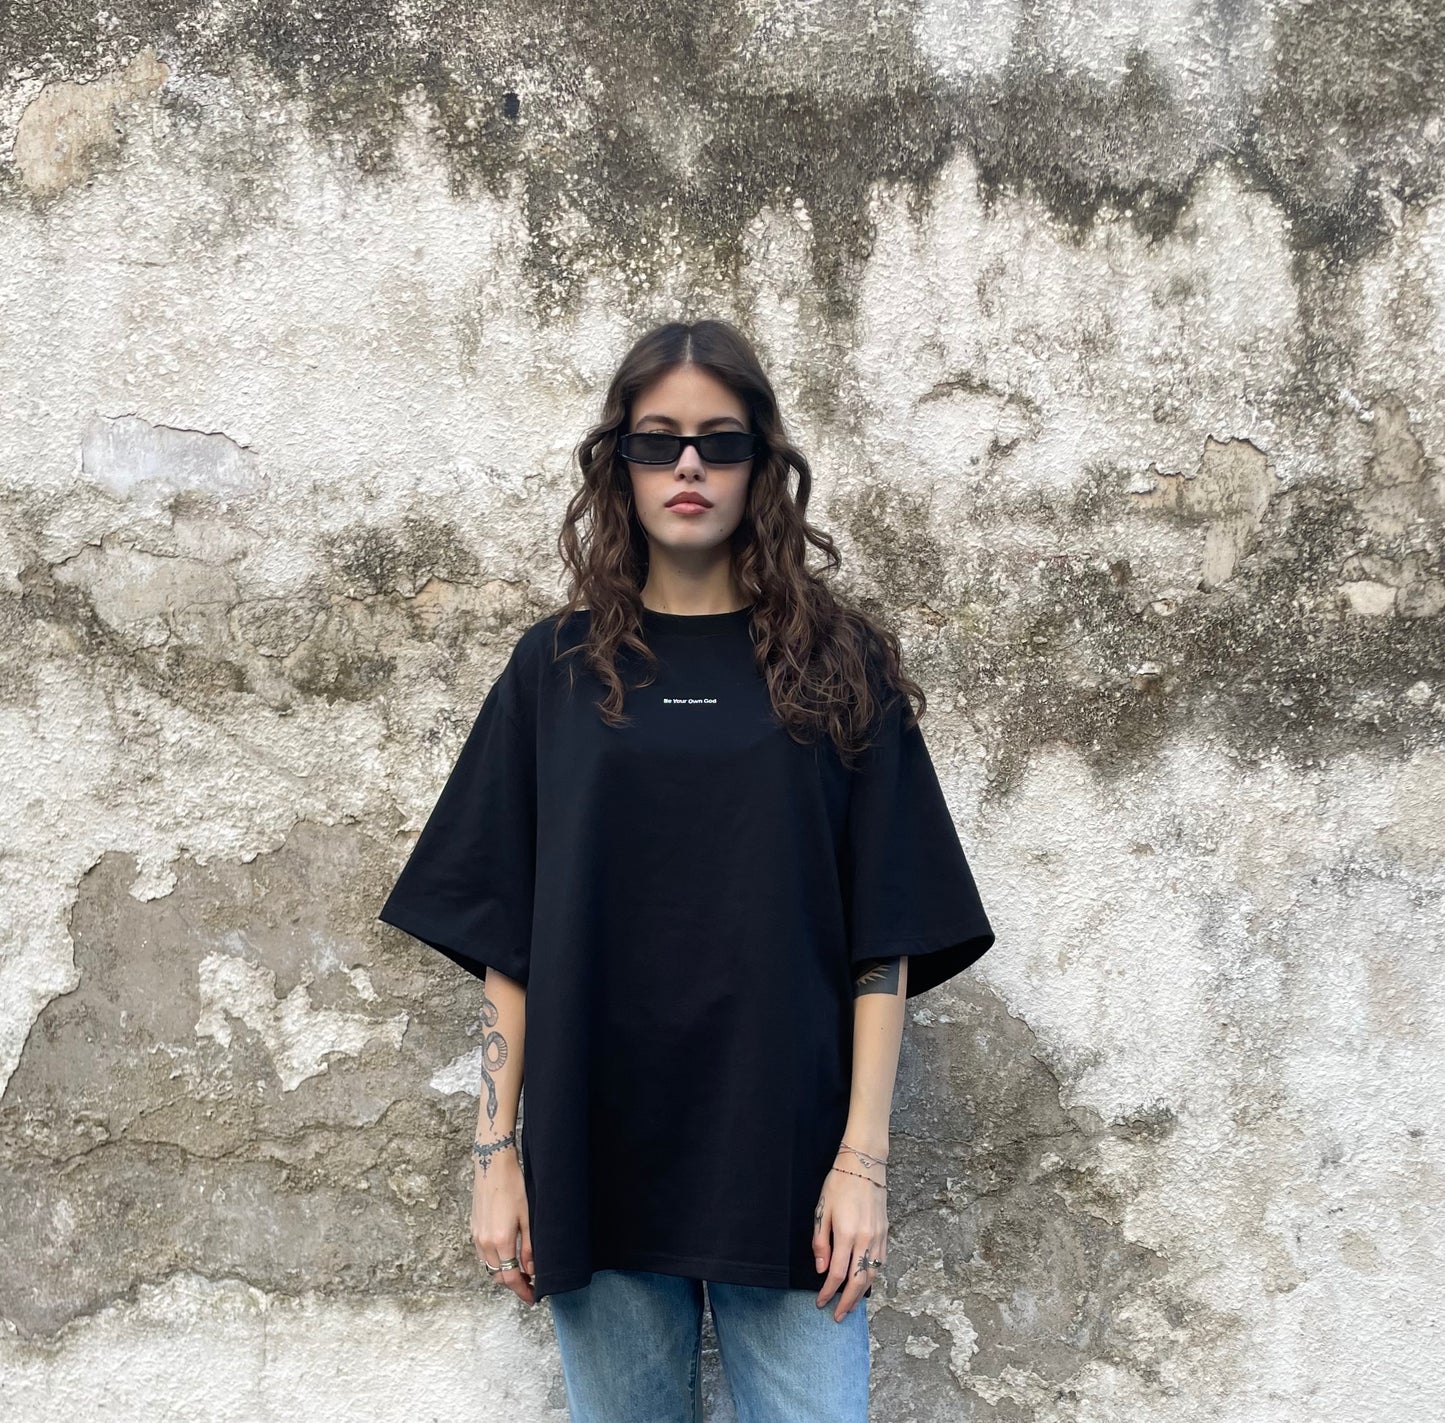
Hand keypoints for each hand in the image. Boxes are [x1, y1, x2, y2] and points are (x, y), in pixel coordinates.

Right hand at [471, 1149, 535, 1303]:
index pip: (511, 1278)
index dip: (522, 1291)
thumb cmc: (513, 1187)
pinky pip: (483, 1255)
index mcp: (501, 1241)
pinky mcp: (473, 1229)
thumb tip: (532, 1270)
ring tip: (521, 1269)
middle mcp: (485, 1243)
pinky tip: (507, 1254)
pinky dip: (495, 1260)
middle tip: (531, 1283)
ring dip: (504, 1272)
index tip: (532, 1298)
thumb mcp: (528, 1217)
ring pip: (490, 1266)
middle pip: (499, 1275)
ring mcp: (476, 1237)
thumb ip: (529, 1247)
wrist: (492, 1166)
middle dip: (514, 1283)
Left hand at [812, 1152, 886, 1320]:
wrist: (864, 1164)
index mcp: (846, 1233)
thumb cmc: (839, 1184)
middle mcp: (865, 1239)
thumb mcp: (822, 1210)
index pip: (837, 1274)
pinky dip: (873, 1276)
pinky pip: (880, 1262)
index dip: (828, 1292)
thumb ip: (821, 1242)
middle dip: (848, 1302)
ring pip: (873, 1275)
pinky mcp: (886, 1233)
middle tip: (838, 1316)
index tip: (821, 1302)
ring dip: (862, 1294)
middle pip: (859, 1281)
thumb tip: (821, 1269)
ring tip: (852, 1305)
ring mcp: (878, 1237)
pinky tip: (865, 1283)